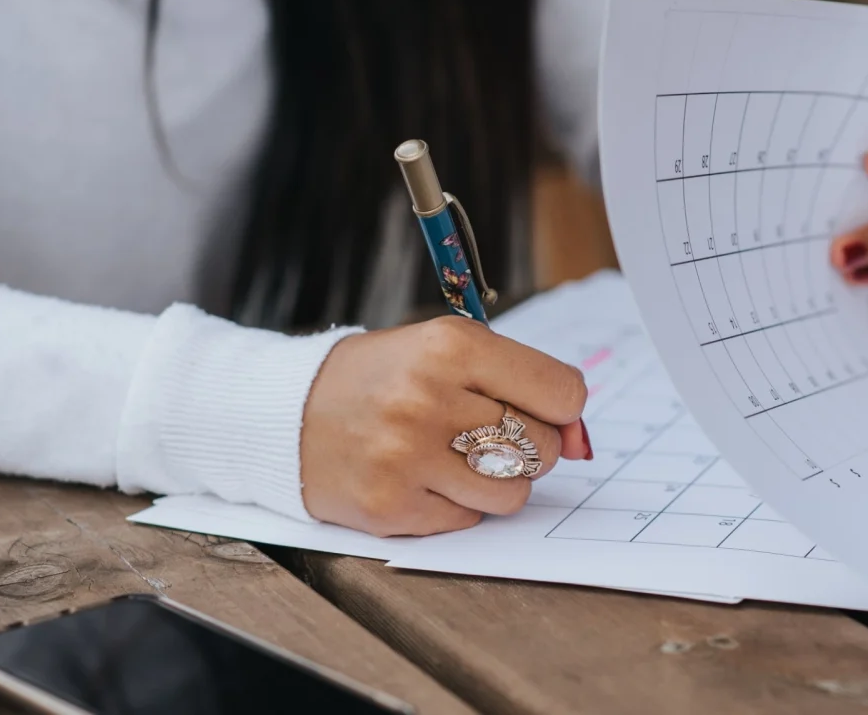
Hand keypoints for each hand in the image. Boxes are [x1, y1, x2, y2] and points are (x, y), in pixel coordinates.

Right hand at [300, 316, 588, 535]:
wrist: (285, 415)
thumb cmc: (380, 379)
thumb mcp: (444, 352)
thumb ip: (518, 382)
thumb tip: (582, 440)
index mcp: (450, 346)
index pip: (563, 392)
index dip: (560, 407)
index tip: (538, 408)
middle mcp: (429, 398)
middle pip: (542, 445)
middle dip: (529, 445)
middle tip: (485, 433)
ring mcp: (408, 456)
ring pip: (514, 493)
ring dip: (497, 483)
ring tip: (456, 459)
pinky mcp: (391, 506)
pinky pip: (468, 520)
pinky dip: (457, 506)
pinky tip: (422, 479)